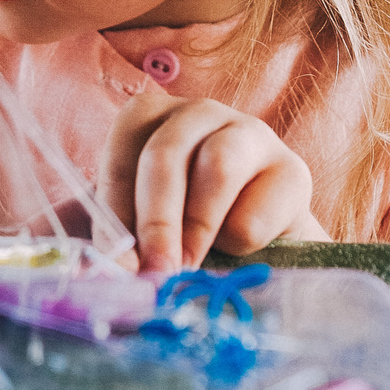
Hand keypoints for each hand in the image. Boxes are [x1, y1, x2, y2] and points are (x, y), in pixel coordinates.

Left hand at [102, 91, 322, 276]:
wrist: (258, 254)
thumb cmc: (184, 234)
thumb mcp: (140, 230)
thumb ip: (114, 241)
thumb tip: (97, 276)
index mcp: (151, 118)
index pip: (124, 148)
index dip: (116, 208)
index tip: (118, 262)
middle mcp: (200, 113)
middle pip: (167, 152)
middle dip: (155, 219)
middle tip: (154, 272)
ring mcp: (251, 134)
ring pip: (217, 167)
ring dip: (196, 227)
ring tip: (189, 269)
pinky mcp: (293, 172)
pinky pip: (258, 209)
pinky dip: (240, 242)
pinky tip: (237, 253)